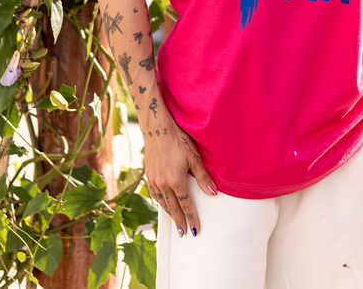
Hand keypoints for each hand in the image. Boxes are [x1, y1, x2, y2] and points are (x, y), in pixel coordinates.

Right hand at [143, 116, 217, 236]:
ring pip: (163, 203)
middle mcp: (163, 184)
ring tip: (175, 222)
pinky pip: (155, 194)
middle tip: (184, 233)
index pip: (186, 205)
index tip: (196, 230)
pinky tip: (163, 204)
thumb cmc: (178, 140)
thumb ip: (202, 177)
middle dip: (180, 221)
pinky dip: (160, 203)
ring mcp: (154, 180)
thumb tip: (213, 193)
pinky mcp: (149, 175)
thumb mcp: (193, 157)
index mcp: (176, 180)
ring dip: (170, 214)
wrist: (157, 128)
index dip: (192, 218)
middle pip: (173, 207)